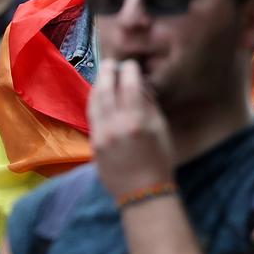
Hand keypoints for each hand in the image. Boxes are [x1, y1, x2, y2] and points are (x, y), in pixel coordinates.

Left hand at [88, 59, 174, 199]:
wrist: (142, 190)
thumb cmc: (160, 160)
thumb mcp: (161, 130)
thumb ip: (149, 107)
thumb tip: (140, 88)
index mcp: (136, 121)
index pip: (129, 87)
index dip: (129, 72)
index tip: (131, 64)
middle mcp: (115, 125)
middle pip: (106, 90)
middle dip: (108, 73)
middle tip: (111, 63)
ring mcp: (101, 134)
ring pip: (95, 102)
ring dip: (98, 86)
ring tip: (102, 75)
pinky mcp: (93, 142)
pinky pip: (92, 116)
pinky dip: (95, 102)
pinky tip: (99, 96)